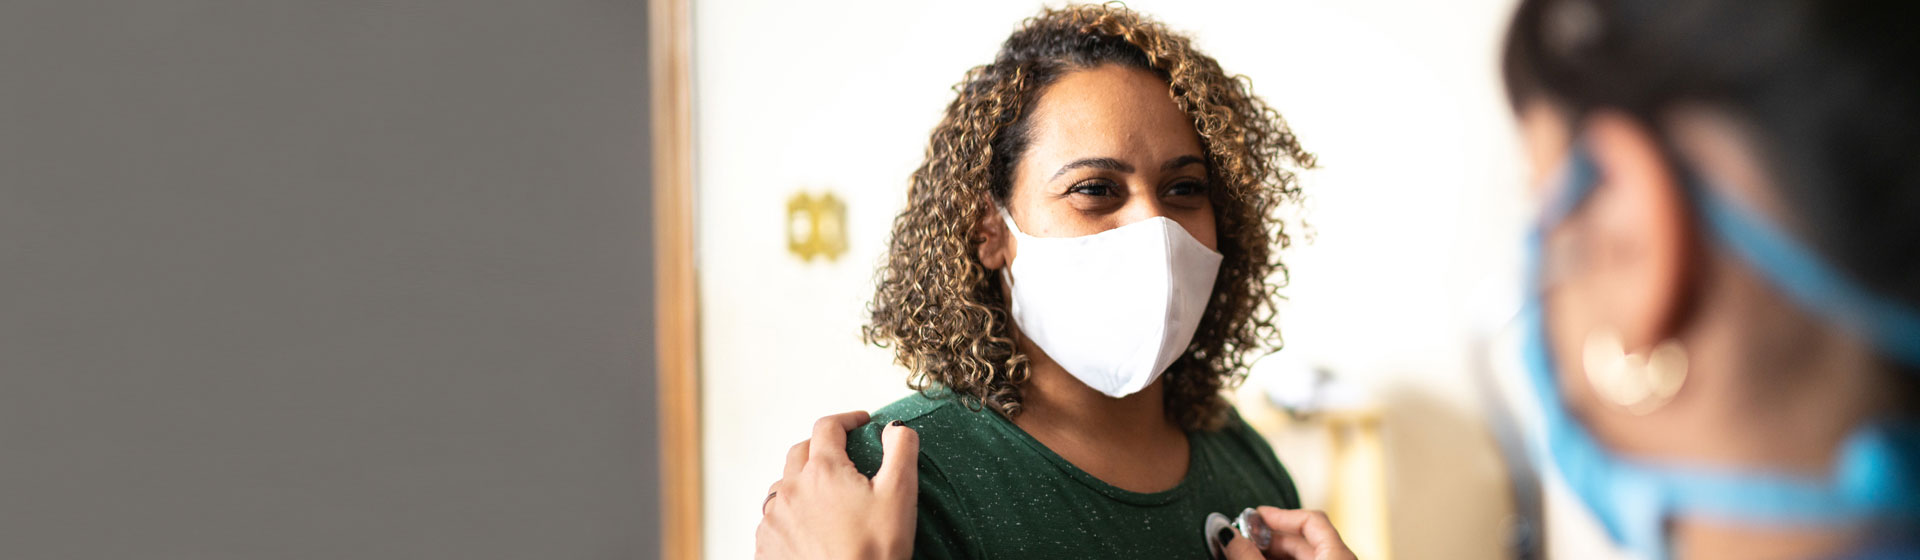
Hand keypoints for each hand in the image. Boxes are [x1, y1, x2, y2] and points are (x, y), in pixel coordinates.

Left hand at [754, 411, 918, 559]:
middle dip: (821, 447)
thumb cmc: (874, 551)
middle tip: (842, 456)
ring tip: (823, 496)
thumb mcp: (899, 495)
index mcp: (823, 471)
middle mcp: (791, 489)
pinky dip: (790, 515)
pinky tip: (808, 527)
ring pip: (783, 486)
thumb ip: (900, 451)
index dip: (847, 420)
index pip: (828, 427)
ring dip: (801, 482)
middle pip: (801, 452)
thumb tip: (895, 427)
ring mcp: (774, 519)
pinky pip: (774, 519)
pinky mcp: (766, 545)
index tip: (860, 423)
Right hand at [1222, 508, 1354, 559]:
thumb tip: (1227, 535)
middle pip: (1305, 540)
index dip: (1280, 515)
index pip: (1312, 519)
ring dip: (1271, 554)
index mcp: (1339, 557)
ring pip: (1303, 559)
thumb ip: (1248, 557)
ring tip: (1244, 556)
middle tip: (1241, 540)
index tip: (1253, 516)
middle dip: (1269, 538)